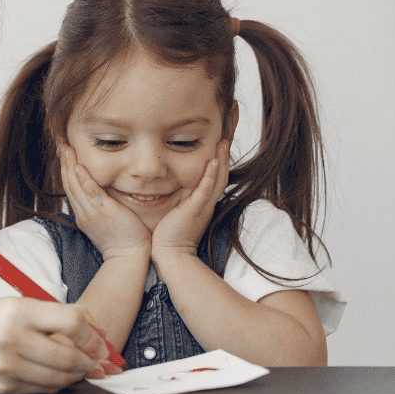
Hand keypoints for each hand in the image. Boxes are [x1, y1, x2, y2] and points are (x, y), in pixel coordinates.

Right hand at [0, 298, 118, 393]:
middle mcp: (13, 339)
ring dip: (78, 375)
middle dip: (91, 360)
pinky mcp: (6, 387)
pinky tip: (58, 375)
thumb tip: (94, 326)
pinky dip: (58, 384)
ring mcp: (9, 367)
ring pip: (61, 378)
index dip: (92, 334)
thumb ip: (53, 312)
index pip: (71, 322)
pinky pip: (45, 389)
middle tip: (98, 359)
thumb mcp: (15, 305)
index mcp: (18, 312)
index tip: (99, 340)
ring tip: (80, 367)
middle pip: (70, 356)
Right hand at [58, 144, 149, 262]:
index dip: (66, 170)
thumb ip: (102, 206)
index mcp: (83, 214)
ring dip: (70, 165)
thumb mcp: (106, 221)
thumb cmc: (123, 239)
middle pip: (69, 183)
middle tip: (62, 145)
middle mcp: (83, 212)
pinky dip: (83, 179)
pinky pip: (90, 192)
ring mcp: (92, 212)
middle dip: (64, 163)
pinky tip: (79, 166)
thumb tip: (103, 194)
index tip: (65, 155)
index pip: (71, 188)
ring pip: (75, 185)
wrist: (129, 256)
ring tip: (67, 149)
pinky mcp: (104, 211)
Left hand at [150, 140, 229, 260]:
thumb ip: (179, 200)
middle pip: (221, 176)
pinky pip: (206, 190)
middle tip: (225, 139)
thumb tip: (173, 187)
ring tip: (223, 144)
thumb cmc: (169, 235)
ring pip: (218, 180)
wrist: (169, 254)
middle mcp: (207, 204)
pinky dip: (211, 176)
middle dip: (224, 157)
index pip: (214, 180)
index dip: (218, 163)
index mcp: (203, 204)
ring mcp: (203, 206)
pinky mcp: (195, 210)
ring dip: (221, 161)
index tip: (218, 146)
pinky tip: (213, 162)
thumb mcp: (177, 212)